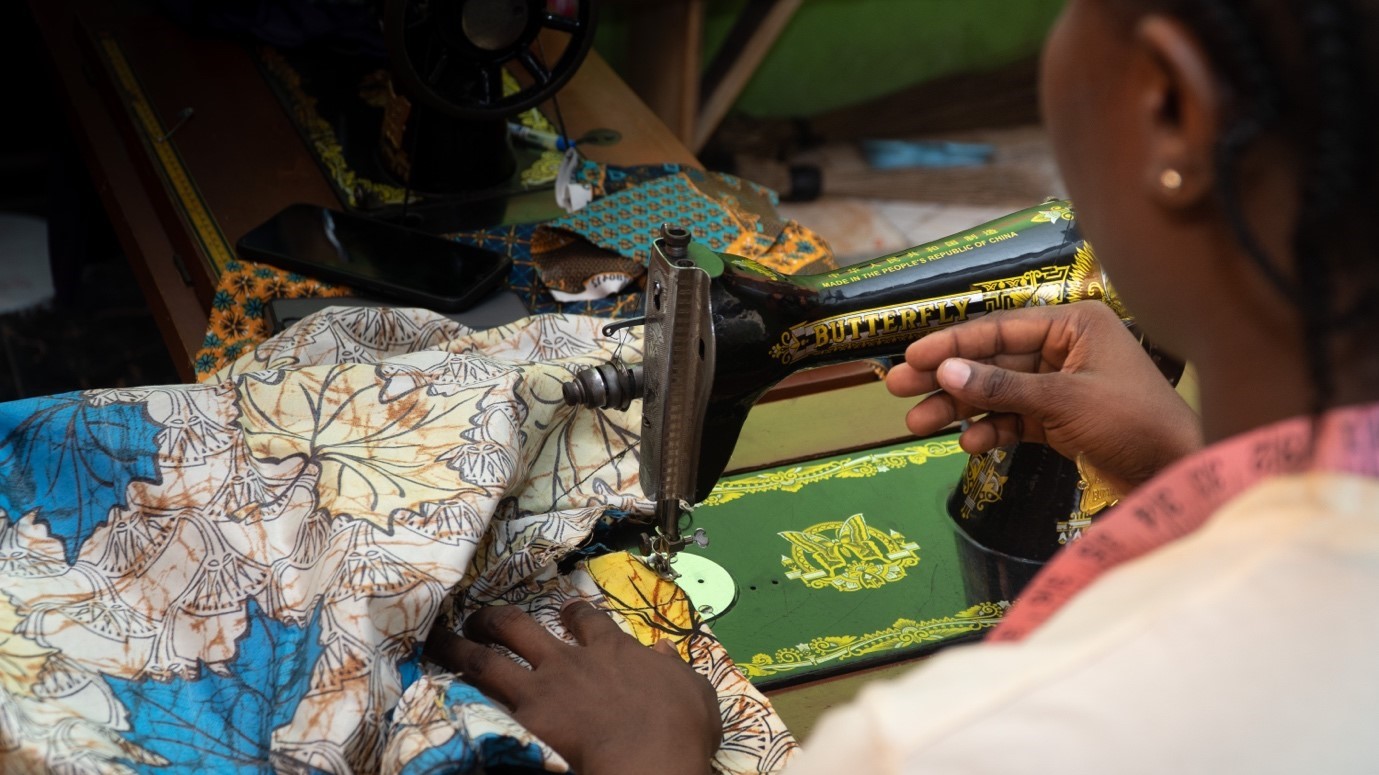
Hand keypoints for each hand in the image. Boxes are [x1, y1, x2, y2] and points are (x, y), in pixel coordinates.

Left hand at [424, 601, 721, 774]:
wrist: (651, 760)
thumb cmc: (680, 730)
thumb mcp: (695, 691)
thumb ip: (675, 669)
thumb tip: (663, 652)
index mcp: (614, 650)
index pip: (587, 620)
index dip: (573, 613)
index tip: (566, 612)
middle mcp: (571, 660)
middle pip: (523, 626)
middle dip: (498, 618)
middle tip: (484, 619)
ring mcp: (543, 688)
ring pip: (489, 657)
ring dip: (461, 646)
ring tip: (442, 640)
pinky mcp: (525, 719)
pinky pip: (483, 703)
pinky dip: (459, 696)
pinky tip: (440, 693)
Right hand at [885, 302, 1201, 493]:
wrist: (1178, 474)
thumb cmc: (1133, 423)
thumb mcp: (1063, 402)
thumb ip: (1002, 387)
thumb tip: (945, 372)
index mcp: (1075, 325)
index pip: (1000, 328)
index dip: (952, 344)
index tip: (913, 358)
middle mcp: (1067, 349)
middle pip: (992, 360)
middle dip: (946, 378)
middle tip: (897, 389)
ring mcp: (1063, 386)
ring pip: (998, 392)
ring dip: (959, 409)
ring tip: (918, 423)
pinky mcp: (1063, 421)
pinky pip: (1015, 419)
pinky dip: (991, 430)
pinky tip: (968, 443)